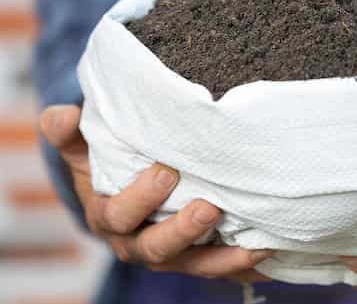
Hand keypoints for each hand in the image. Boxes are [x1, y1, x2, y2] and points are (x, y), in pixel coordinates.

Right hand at [40, 105, 270, 282]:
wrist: (125, 196)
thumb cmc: (107, 168)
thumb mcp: (84, 151)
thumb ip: (70, 136)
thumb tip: (59, 116)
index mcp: (110, 216)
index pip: (120, 215)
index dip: (141, 198)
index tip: (166, 171)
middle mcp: (138, 243)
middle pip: (157, 248)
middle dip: (183, 230)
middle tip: (210, 208)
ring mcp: (171, 255)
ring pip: (194, 264)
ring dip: (223, 258)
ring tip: (255, 244)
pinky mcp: (197, 257)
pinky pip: (220, 267)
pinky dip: (243, 264)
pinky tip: (270, 250)